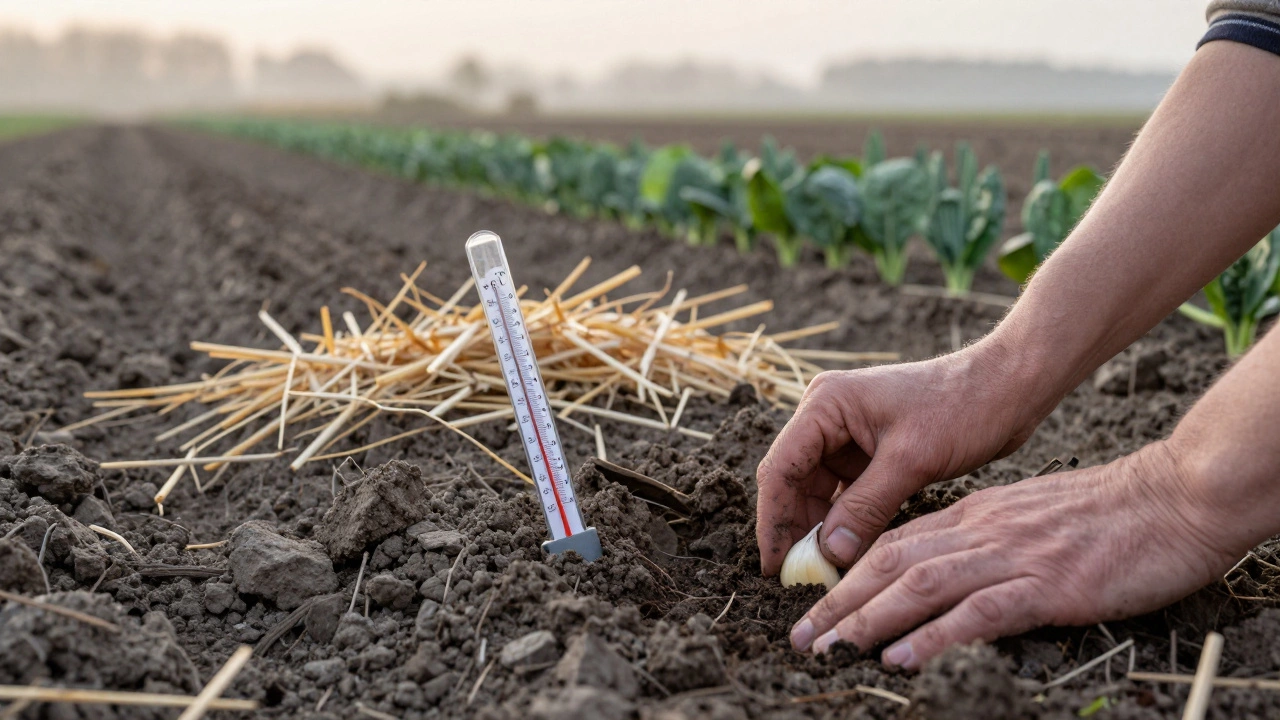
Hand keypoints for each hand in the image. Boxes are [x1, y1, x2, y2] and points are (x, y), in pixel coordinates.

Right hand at [756, 340, 1042, 573]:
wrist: (1009, 388)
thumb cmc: (963, 407)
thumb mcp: (911, 460)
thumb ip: (866, 507)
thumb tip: (830, 554)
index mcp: (825, 405)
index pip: (781, 468)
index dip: (773, 521)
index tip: (775, 567)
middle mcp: (827, 416)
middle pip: (792, 482)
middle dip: (795, 530)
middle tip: (798, 580)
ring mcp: (847, 435)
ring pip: (816, 492)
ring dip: (819, 531)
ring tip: (822, 575)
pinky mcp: (869, 453)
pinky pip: (843, 494)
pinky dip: (844, 524)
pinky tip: (847, 555)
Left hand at [788, 443, 1239, 668]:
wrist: (1173, 498)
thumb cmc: (1107, 515)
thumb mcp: (1029, 517)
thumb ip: (985, 539)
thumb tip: (945, 571)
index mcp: (975, 515)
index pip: (895, 542)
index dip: (849, 574)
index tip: (816, 604)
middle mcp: (980, 531)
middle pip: (891, 563)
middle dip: (839, 602)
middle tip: (800, 638)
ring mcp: (1011, 556)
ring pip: (920, 586)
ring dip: (867, 620)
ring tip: (830, 650)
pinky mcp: (1046, 584)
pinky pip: (979, 612)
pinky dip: (934, 636)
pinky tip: (901, 658)